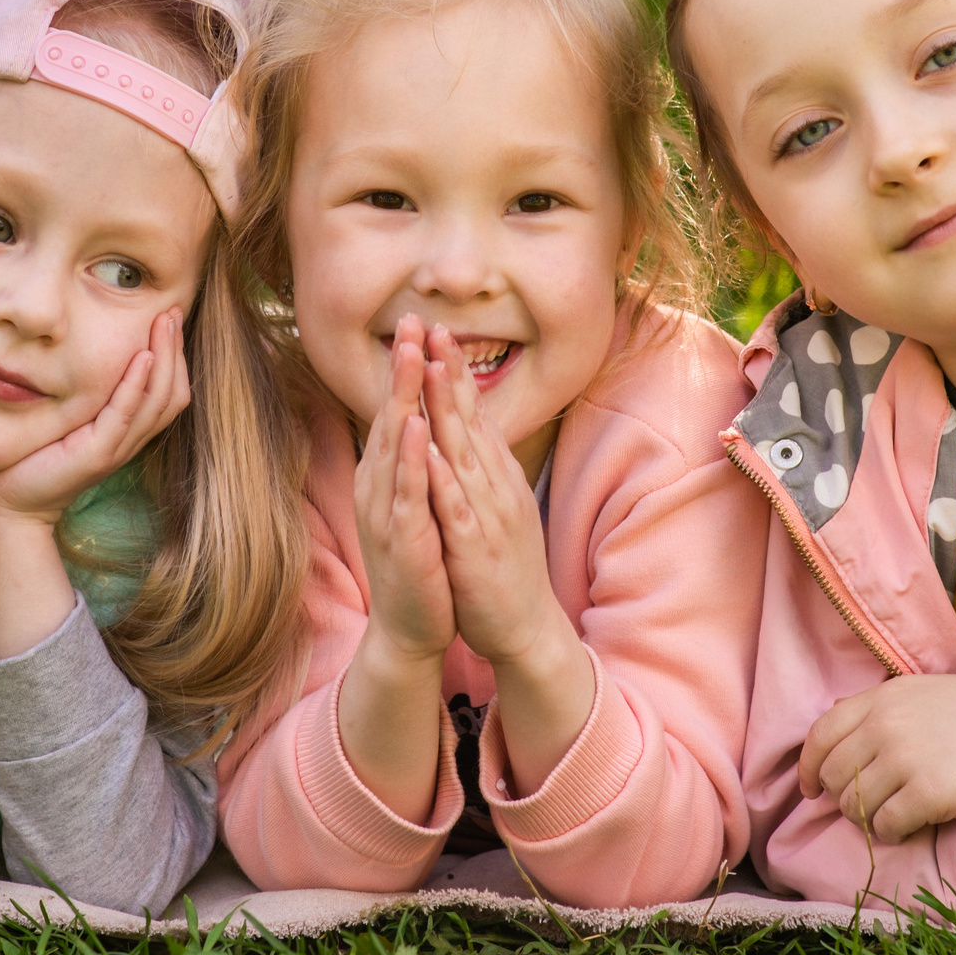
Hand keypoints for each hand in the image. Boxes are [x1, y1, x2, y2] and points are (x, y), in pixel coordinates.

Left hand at [0, 309, 190, 527]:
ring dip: (165, 359)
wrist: (8, 504)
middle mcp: (128, 441)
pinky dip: (136, 385)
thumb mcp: (66, 419)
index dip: (175, 356)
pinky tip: (141, 357)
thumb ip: (83, 394)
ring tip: (165, 324)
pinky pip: (124, 415)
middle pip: (173, 394)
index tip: (170, 319)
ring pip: (158, 402)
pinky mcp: (96, 455)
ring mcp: (115, 449)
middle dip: (177, 350)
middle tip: (173, 311)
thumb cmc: (31, 458)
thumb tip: (80, 348)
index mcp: (126, 433)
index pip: (169, 393)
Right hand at [352, 316, 454, 663]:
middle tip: (409, 319)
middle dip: (399, 367)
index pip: (396, 411)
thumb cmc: (420, 563)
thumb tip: (418, 422)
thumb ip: (413, 464)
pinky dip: (409, 457)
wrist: (411, 628)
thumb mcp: (416, 503)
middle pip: (389, 415)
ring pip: (392, 445)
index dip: (405, 368)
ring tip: (411, 355)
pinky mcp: (400, 537)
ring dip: (401, 398)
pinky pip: (404, 491)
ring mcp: (386, 511)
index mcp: (387, 477)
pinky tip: (415, 427)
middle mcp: (379, 487)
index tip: (415, 323)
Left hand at [421, 324, 558, 667]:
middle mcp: (497, 487)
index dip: (457, 372)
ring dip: (449, 411)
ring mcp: (489, 515)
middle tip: (435, 325)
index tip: (439, 331)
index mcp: (496, 478)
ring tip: (432, 368)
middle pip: (472, 421)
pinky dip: (444, 478)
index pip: (475, 415)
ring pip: (465, 455)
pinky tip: (429, 451)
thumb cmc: (503, 567)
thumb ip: (481, 470)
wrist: (526, 628)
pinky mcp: (477, 548)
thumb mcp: (495, 508)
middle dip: (452, 373)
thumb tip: (468, 433)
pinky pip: (459, 508)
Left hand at [801, 674, 955, 841]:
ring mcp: (905, 758)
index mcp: (884, 697)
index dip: (809, 767)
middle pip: (833, 776)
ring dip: (870, 820)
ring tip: (896, 818)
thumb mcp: (926, 692)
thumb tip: (835, 723)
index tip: (812, 790)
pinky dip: (894, 834)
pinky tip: (913, 828)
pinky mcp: (928, 793)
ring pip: (855, 807)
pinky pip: (886, 826)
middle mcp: (887, 724)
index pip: (820, 734)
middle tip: (868, 809)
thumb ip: (882, 707)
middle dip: (844, 799)